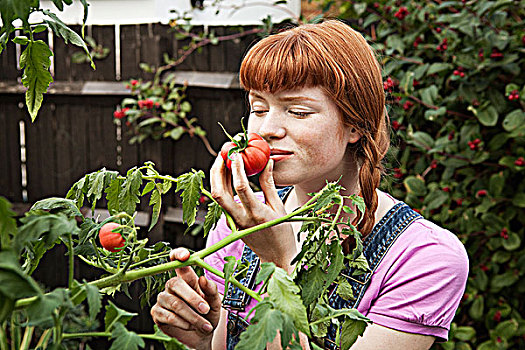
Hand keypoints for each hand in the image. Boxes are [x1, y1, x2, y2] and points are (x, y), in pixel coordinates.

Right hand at [151, 248, 221, 349]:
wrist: (201, 335)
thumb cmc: (208, 315)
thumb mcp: (215, 303)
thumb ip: (211, 290)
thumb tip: (203, 279)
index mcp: (186, 279)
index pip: (178, 262)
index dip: (178, 254)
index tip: (185, 256)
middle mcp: (172, 286)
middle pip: (176, 284)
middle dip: (193, 298)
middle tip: (206, 309)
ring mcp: (163, 299)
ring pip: (175, 304)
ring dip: (192, 316)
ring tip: (204, 325)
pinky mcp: (157, 313)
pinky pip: (169, 316)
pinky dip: (183, 323)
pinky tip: (191, 326)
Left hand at [210, 154, 295, 268]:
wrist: (275, 257)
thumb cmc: (281, 233)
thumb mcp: (278, 207)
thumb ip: (269, 184)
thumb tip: (267, 162)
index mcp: (256, 214)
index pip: (241, 188)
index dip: (236, 169)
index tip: (237, 153)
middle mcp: (240, 219)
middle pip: (219, 192)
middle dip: (217, 170)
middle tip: (223, 153)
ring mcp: (233, 222)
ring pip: (217, 196)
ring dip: (217, 175)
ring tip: (224, 158)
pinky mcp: (230, 223)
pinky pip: (222, 201)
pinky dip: (222, 184)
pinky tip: (228, 173)